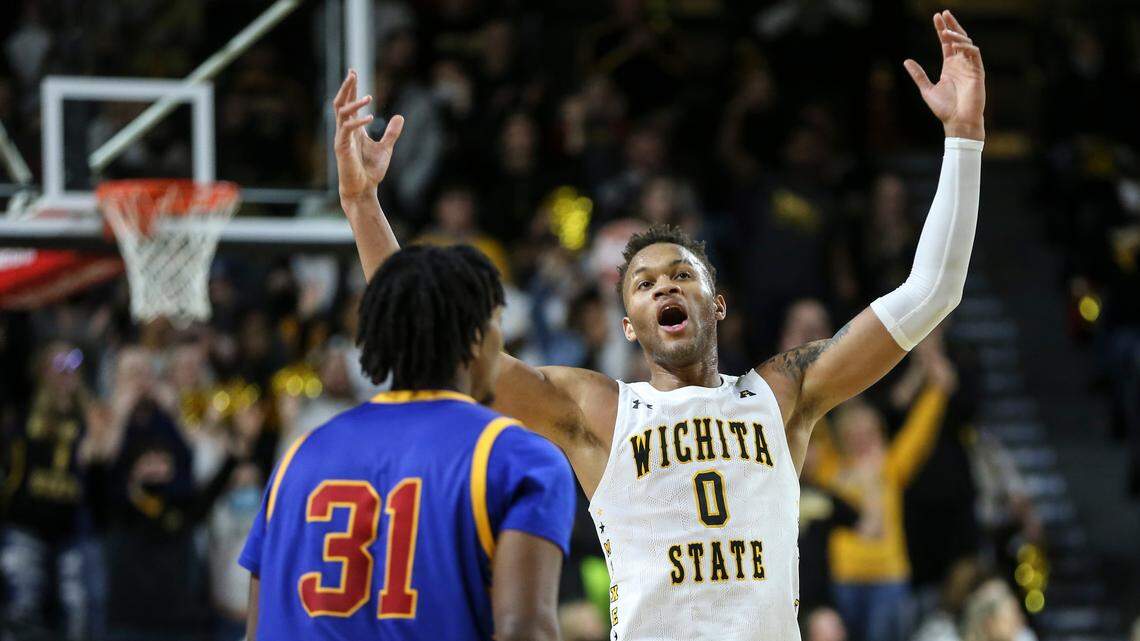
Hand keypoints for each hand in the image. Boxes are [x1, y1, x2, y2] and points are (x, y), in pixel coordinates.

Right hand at [333, 70, 404, 203]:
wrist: (363, 190)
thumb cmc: (370, 172)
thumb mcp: (386, 148)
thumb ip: (391, 133)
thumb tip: (400, 116)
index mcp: (353, 129)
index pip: (349, 104)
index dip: (352, 89)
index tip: (354, 72)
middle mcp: (344, 131)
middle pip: (341, 103)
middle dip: (346, 87)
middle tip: (353, 72)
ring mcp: (341, 138)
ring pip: (341, 113)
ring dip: (353, 102)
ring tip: (368, 95)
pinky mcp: (342, 148)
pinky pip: (347, 130)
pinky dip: (358, 122)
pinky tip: (371, 117)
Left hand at [904, 11, 985, 140]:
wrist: (958, 121)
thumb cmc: (944, 109)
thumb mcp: (927, 89)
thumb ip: (918, 75)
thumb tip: (906, 61)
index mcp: (950, 66)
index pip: (947, 43)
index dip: (942, 30)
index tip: (937, 17)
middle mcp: (961, 64)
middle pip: (958, 39)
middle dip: (951, 25)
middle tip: (944, 14)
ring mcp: (970, 67)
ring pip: (967, 43)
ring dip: (957, 35)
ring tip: (945, 31)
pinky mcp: (978, 72)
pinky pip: (974, 54)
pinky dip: (966, 47)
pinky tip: (956, 44)